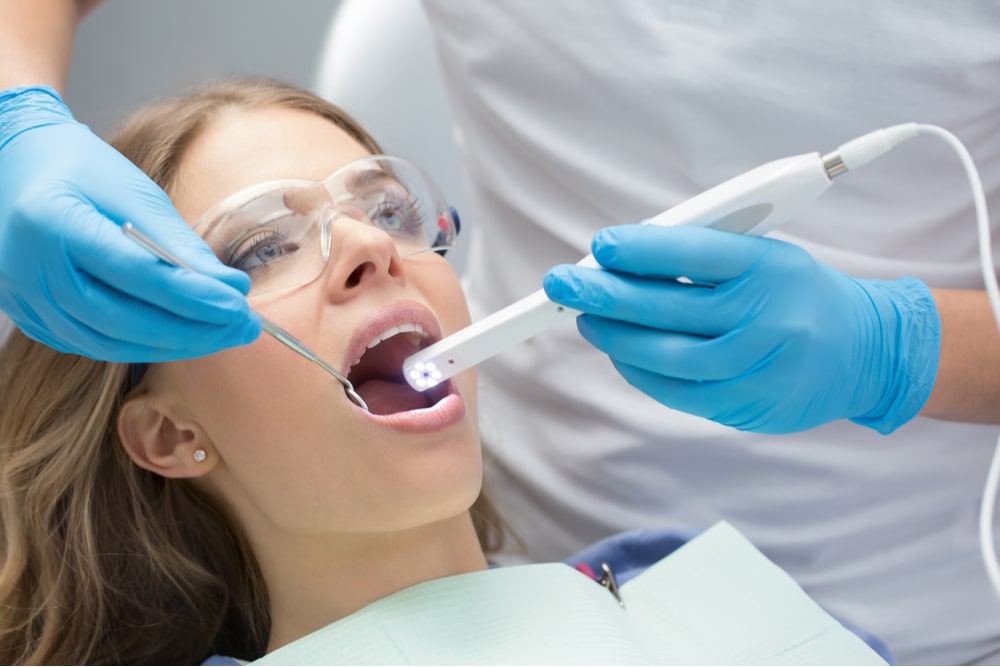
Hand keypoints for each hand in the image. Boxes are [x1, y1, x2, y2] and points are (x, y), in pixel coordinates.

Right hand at [0, 86, 259, 360]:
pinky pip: (93, 345)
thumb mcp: (134, 191)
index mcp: (55, 223)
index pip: (137, 274)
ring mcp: (25, 299)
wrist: (16, 164)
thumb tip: (230, 288)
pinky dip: (142, 346)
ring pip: (110, 343)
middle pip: (125, 320)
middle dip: (193, 331)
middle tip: (244, 328)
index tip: (240, 307)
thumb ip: (179, 243)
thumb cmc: (81, 169)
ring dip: (174, 345)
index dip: (194, 298)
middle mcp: (31, 270)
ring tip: (223, 334)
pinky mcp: (30, 316)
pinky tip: (180, 337)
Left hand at [543, 224, 939, 434]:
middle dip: (605, 295)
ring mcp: (756, 368)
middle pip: (668, 308)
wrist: (866, 352)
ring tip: (586, 319)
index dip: (641, 250)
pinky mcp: (746, 406)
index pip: (694, 254)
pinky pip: (676, 391)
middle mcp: (765, 318)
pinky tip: (620, 351)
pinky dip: (639, 371)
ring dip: (614, 337)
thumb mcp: (764, 256)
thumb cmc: (798, 293)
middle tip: (563, 284)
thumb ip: (702, 257)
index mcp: (770, 267)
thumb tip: (624, 261)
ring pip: (665, 356)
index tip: (600, 246)